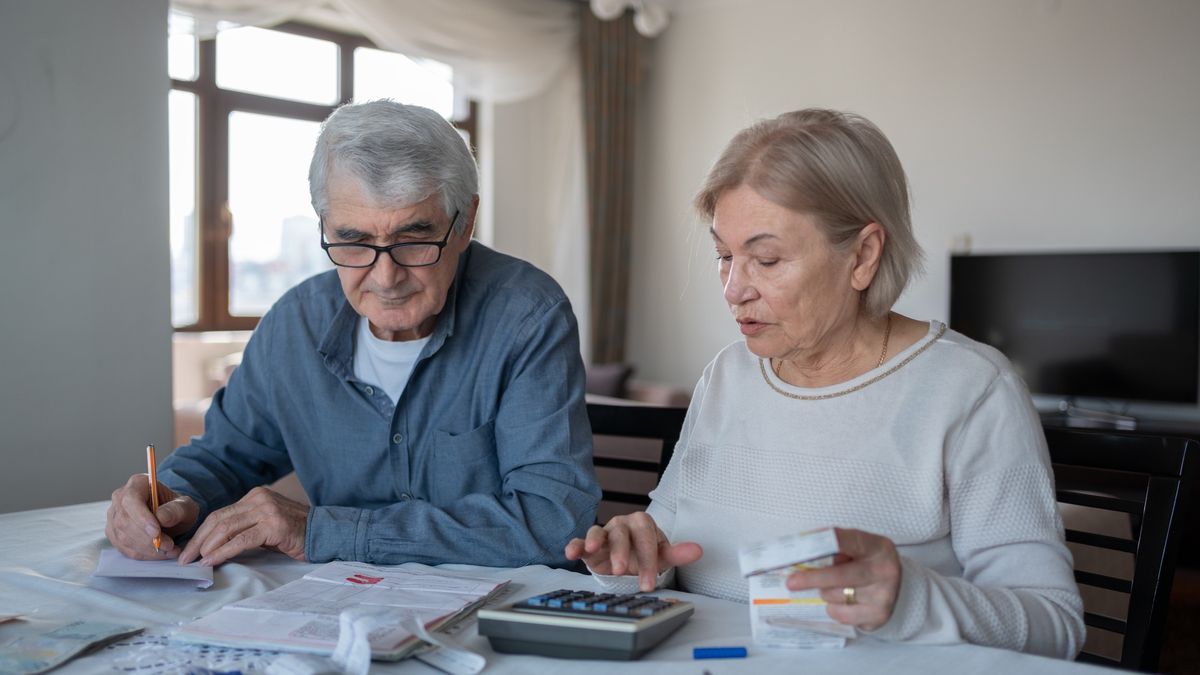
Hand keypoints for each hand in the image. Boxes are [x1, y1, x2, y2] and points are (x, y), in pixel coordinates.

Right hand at [106, 473, 198, 559]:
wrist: (172, 517)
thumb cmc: (178, 508)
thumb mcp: (186, 506)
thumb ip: (176, 510)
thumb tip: (160, 517)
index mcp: (137, 483)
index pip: (131, 500)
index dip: (142, 518)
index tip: (157, 532)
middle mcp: (120, 498)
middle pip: (124, 521)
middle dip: (147, 538)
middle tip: (169, 546)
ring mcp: (114, 516)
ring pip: (123, 537)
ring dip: (147, 549)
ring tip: (169, 550)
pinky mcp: (114, 533)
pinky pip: (124, 548)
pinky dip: (143, 554)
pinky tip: (160, 554)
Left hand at [177, 487, 308, 566]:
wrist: (325, 533)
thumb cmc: (295, 533)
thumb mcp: (266, 525)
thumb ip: (244, 528)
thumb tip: (213, 546)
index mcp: (255, 496)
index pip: (220, 514)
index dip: (200, 533)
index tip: (188, 551)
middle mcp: (259, 498)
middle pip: (219, 519)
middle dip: (198, 541)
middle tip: (185, 559)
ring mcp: (266, 510)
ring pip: (226, 528)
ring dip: (207, 547)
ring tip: (196, 562)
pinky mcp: (273, 525)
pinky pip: (241, 540)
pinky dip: (223, 551)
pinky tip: (213, 561)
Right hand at [564, 511, 702, 591]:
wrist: (628, 559)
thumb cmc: (645, 554)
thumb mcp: (661, 556)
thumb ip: (678, 554)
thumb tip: (698, 550)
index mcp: (643, 523)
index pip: (646, 538)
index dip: (647, 560)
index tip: (649, 582)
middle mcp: (622, 524)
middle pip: (622, 534)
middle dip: (622, 553)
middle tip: (623, 572)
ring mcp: (604, 532)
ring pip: (599, 532)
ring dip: (596, 541)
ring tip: (594, 551)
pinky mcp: (588, 544)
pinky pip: (580, 541)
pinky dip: (575, 544)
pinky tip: (571, 552)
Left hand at [785, 527, 901, 630]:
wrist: (899, 586)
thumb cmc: (867, 562)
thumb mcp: (858, 547)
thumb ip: (834, 546)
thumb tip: (799, 549)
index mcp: (877, 546)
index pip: (846, 541)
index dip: (823, 544)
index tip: (802, 551)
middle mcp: (884, 570)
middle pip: (841, 575)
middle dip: (813, 579)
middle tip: (791, 582)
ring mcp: (884, 595)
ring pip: (837, 596)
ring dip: (825, 593)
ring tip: (831, 587)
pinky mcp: (878, 616)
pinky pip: (842, 615)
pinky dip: (834, 608)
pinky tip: (842, 601)